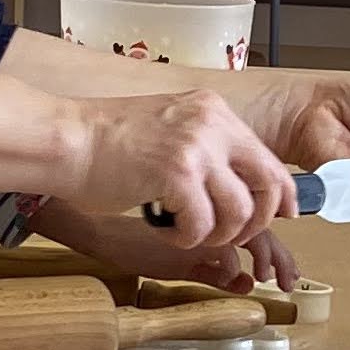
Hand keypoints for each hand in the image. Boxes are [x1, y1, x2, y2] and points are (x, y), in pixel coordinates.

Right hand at [56, 91, 294, 251]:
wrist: (66, 140)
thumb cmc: (107, 142)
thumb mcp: (171, 130)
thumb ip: (206, 150)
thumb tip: (239, 187)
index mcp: (214, 111)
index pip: (269, 158)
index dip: (283, 195)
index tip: (283, 216)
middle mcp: (212, 124)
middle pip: (269, 185)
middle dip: (257, 222)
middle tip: (230, 237)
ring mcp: (196, 147)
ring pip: (240, 212)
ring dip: (217, 235)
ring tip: (189, 233)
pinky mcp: (176, 174)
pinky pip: (203, 225)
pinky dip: (187, 239)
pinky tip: (166, 231)